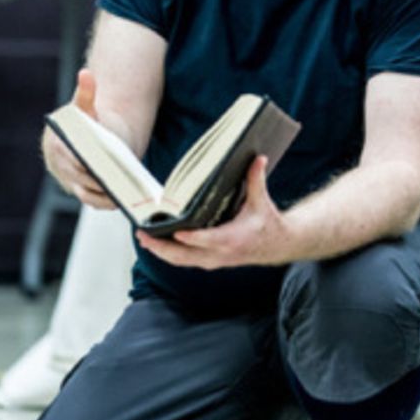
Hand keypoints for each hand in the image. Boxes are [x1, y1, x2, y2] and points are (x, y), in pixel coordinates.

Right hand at [41, 69, 115, 209]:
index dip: (85, 161)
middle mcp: (60, 166)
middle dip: (98, 178)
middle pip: (80, 176)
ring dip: (103, 195)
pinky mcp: (80, 192)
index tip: (100, 162)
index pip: (70, 156)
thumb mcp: (86, 107)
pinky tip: (122, 200)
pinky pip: (92, 201)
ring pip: (85, 192)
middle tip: (117, 179)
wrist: (89, 139)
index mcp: (57, 145)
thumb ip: (86, 92)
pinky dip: (105, 202)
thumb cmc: (88, 122)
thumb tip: (86, 74)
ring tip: (123, 192)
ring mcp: (69, 181)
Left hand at [136, 156, 293, 268]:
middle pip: (185, 255)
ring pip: (181, 260)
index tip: (176, 232)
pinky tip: (156, 243)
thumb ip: (256, 179)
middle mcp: (220, 253)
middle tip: (143, 235)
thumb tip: (259, 158)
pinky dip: (168, 253)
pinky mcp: (209, 261)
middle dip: (161, 246)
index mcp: (232, 238)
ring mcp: (213, 260)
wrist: (276, 246)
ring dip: (160, 250)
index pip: (208, 239)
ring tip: (143, 238)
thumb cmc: (267, 223)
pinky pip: (184, 260)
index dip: (191, 237)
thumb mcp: (261, 201)